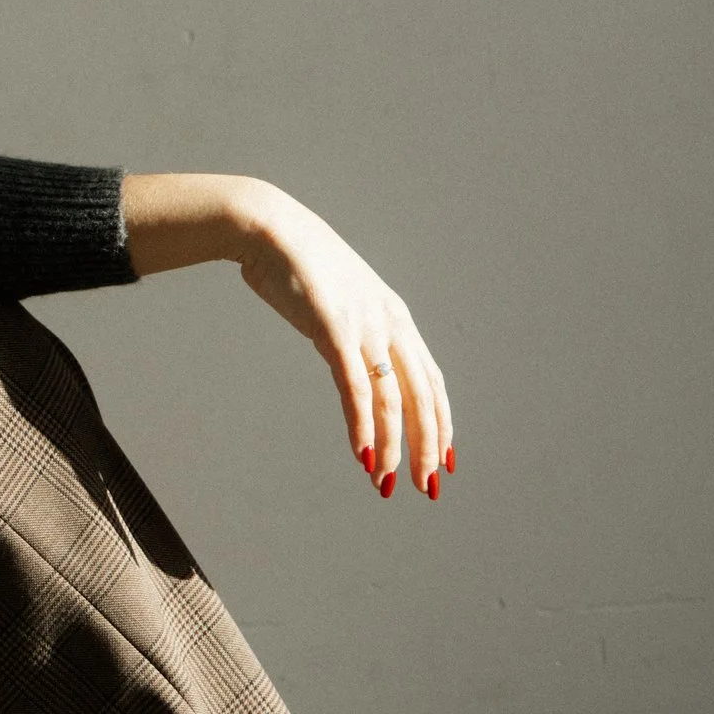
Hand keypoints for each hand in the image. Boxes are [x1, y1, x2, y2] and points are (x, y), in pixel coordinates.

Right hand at [120, 172, 455, 498]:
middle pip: (422, 396)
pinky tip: (364, 454)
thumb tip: (350, 359)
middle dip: (427, 445)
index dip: (441, 422)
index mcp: (395, 316)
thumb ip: (352, 330)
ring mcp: (363, 326)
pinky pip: (356, 388)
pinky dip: (362, 425)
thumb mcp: (339, 299)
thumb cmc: (298, 263)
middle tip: (427, 486)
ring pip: (392, 399)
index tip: (444, 459)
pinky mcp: (333, 329)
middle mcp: (389, 323)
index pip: (431, 380)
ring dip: (393, 445)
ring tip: (387, 480)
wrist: (268, 227)